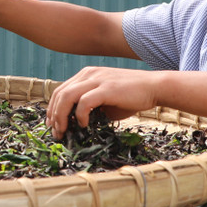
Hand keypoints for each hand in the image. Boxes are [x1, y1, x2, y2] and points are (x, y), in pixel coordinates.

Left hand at [46, 66, 160, 137]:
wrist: (154, 87)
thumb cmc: (131, 96)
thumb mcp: (105, 99)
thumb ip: (90, 106)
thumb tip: (75, 123)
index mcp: (86, 75)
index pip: (60, 91)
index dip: (52, 109)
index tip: (52, 125)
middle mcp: (88, 74)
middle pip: (59, 94)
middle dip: (54, 115)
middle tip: (56, 132)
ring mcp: (97, 79)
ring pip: (67, 97)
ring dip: (62, 116)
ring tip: (65, 131)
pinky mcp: (106, 88)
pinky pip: (84, 102)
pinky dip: (80, 115)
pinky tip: (84, 125)